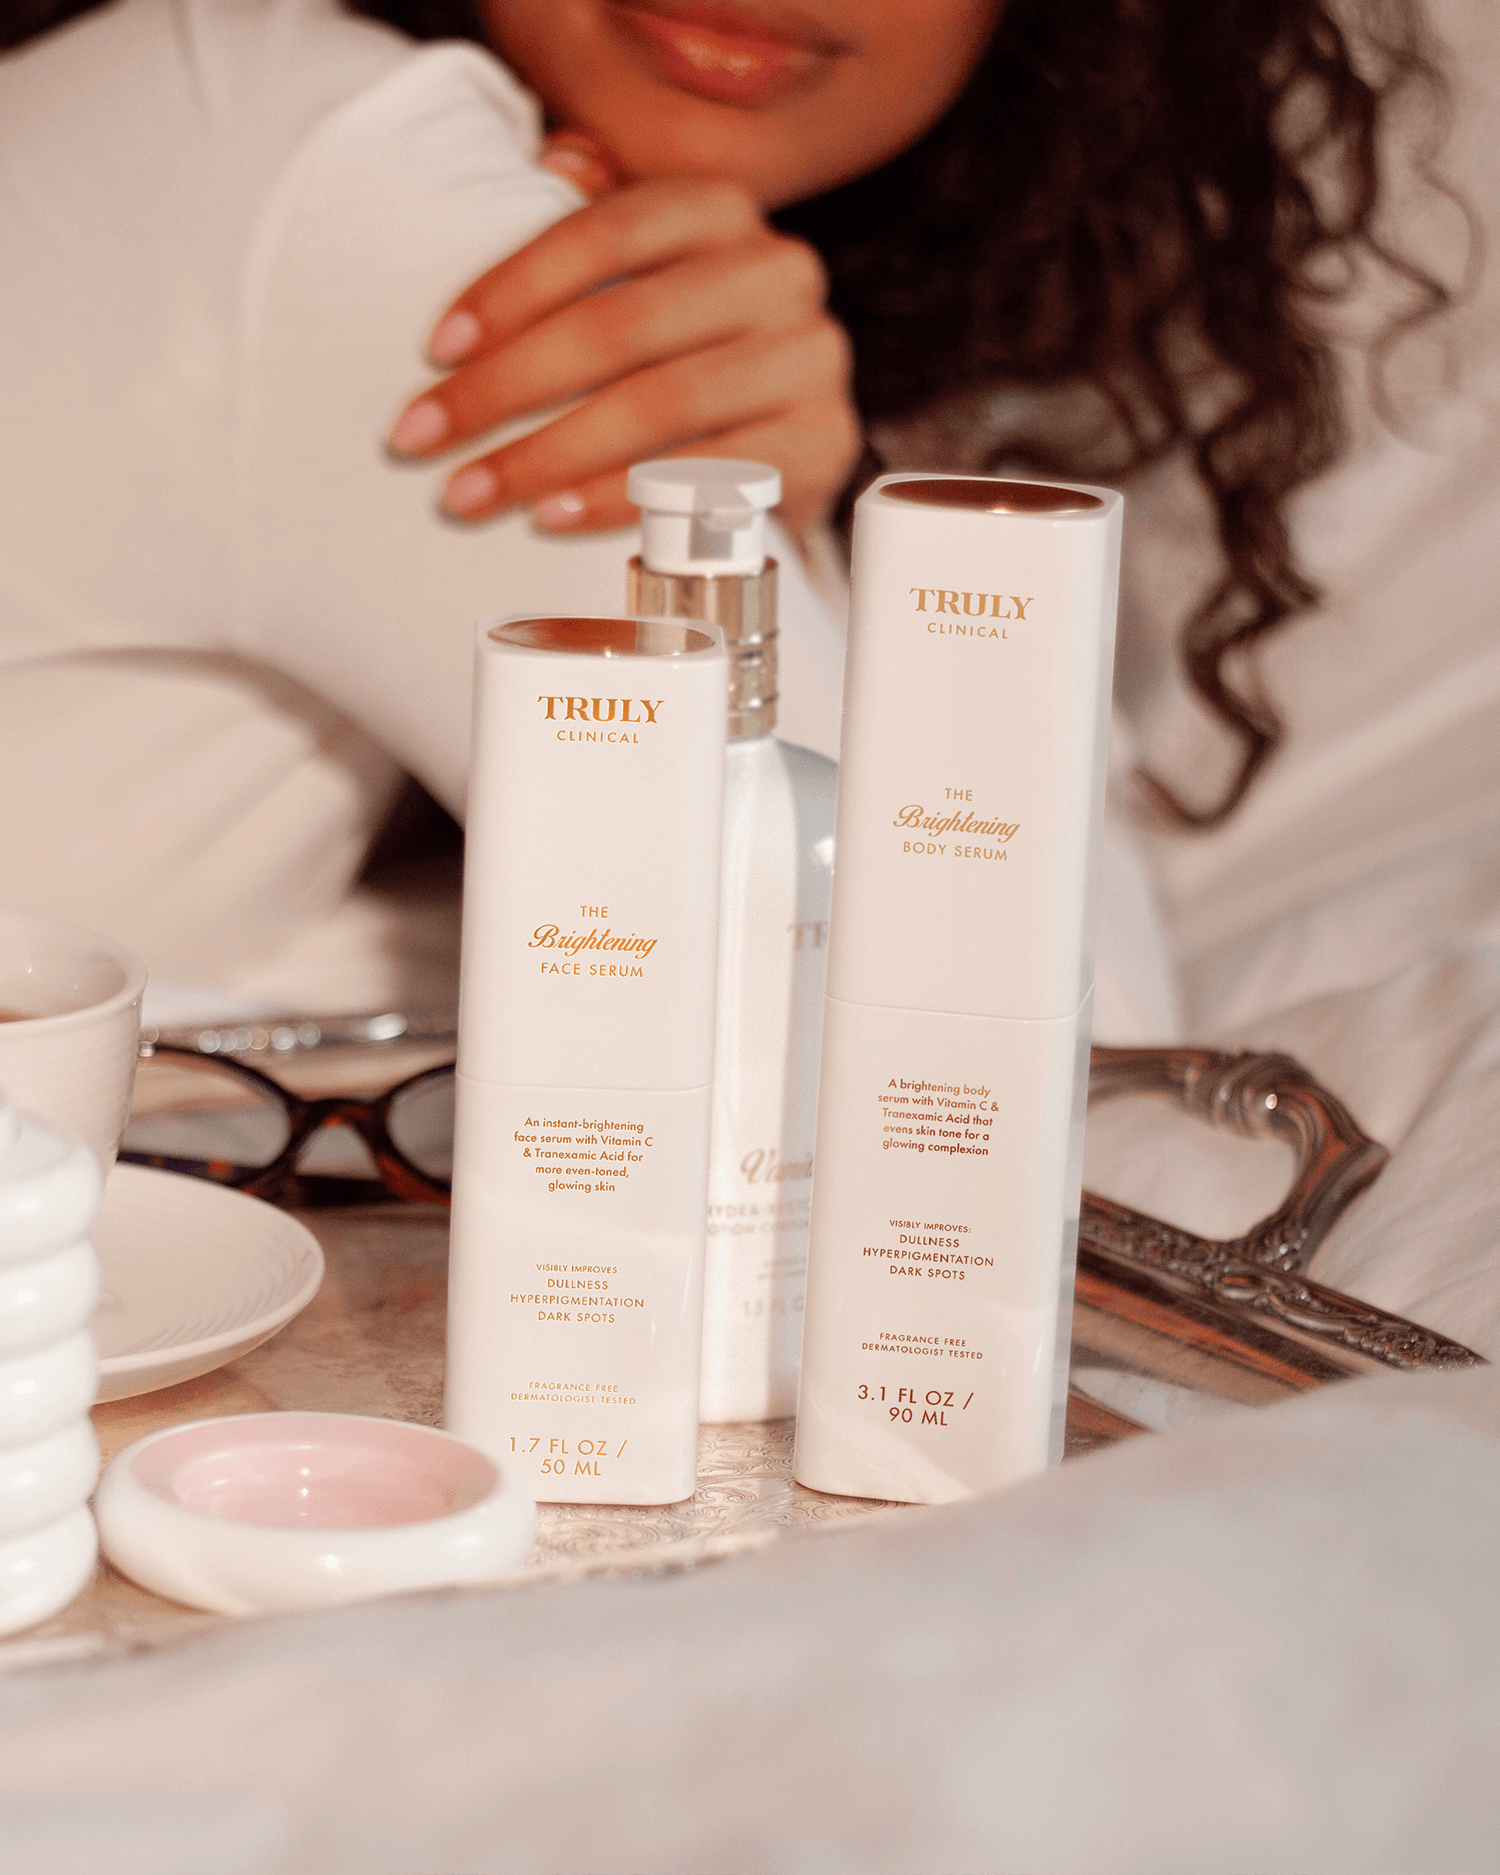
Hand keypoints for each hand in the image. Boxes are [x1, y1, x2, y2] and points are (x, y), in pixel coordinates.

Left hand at [387, 156, 859, 538]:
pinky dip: (620, 498)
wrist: (786, 448)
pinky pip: (706, 477)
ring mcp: (810, 357)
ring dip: (549, 453)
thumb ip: (598, 220)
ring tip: (473, 491)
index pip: (605, 231)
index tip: (435, 351)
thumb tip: (555, 158)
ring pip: (660, 403)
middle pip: (622, 326)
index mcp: (722, 209)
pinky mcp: (823, 441)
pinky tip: (553, 515)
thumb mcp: (642, 277)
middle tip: (426, 436)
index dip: (511, 289)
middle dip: (506, 387)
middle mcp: (779, 270)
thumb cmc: (684, 357)